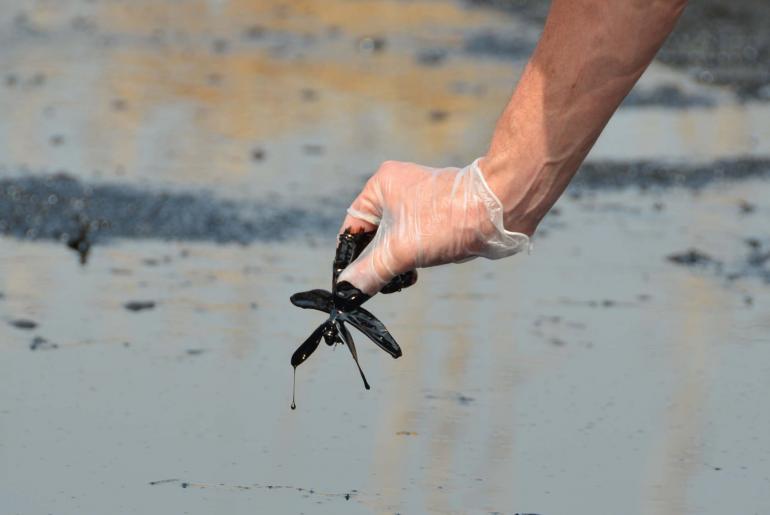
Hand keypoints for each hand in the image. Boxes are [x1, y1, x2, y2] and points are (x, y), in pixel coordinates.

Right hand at [337, 159, 529, 294]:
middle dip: (376, 261)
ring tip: (402, 279)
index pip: (352, 226)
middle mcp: (397, 188)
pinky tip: (417, 272)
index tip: (349, 281)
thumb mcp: (401, 251)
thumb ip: (370, 271)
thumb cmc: (448, 220)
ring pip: (394, 239)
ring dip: (395, 262)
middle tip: (379, 284)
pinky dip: (412, 257)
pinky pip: (413, 238)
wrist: (498, 211)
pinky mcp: (436, 213)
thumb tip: (348, 289)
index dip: (349, 255)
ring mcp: (419, 200)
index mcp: (381, 185)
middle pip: (373, 234)